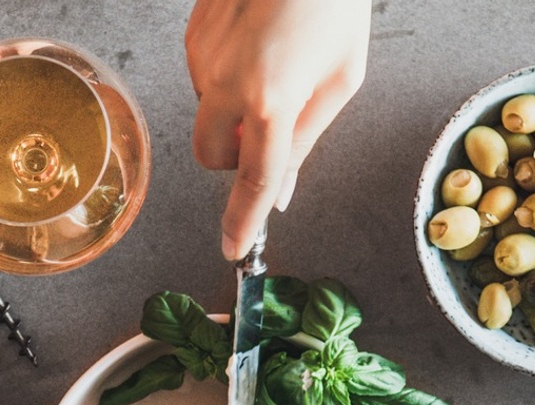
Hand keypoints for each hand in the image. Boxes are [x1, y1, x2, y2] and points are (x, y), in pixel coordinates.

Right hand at [186, 0, 370, 258]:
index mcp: (270, 99)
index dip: (242, 223)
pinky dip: (229, 78)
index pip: (250, 181)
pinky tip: (259, 44)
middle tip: (271, 128)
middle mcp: (225, 81)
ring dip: (236, 110)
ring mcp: (202, 56)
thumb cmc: (334, 2)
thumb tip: (280, 193)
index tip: (235, 250)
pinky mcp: (193, 34)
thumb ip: (307, 140)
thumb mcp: (341, 78)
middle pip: (212, 156)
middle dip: (236, 155)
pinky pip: (205, 79)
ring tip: (276, 65)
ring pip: (209, 115)